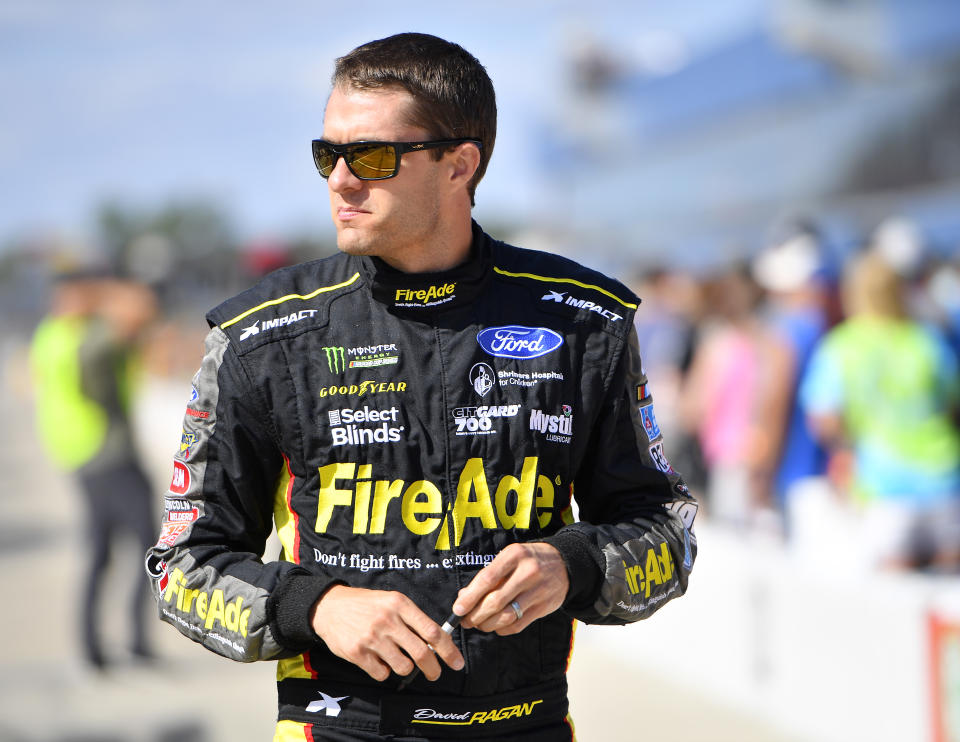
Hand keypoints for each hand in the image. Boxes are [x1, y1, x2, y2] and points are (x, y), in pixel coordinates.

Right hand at [310, 585, 463, 681]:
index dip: (449, 650)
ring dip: (405, 668)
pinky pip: (382, 673)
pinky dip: (384, 672)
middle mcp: (388, 621)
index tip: (457, 662)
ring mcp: (372, 638)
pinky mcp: (357, 653)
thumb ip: (412, 619)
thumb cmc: (367, 605)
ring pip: (403, 667)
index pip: (432, 631)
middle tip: (435, 674)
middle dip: (433, 669)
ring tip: (398, 659)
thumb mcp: (392, 600)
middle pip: (422, 653)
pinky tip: (378, 660)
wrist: (329, 606)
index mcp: (400, 604)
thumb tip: (437, 642)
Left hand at [452, 542, 568, 635]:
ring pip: (506, 616)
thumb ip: (488, 576)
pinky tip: (496, 626)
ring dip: (487, 625)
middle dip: (476, 615)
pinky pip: (518, 625)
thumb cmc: (528, 560)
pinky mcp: (544, 607)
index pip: (487, 579)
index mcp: (515, 555)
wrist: (564, 564)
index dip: (470, 597)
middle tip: (465, 621)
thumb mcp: (509, 559)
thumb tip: (463, 598)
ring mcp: (538, 591)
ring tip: (479, 624)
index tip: (457, 609)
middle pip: (495, 601)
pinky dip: (502, 629)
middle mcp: (528, 572)